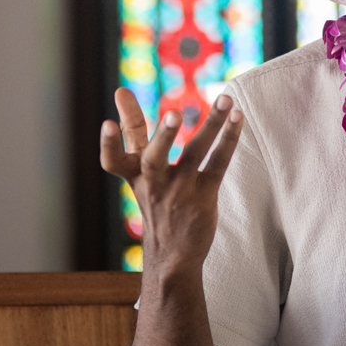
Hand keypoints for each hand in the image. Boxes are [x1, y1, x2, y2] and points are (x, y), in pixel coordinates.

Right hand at [100, 88, 242, 279]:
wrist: (172, 255)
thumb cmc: (154, 199)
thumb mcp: (137, 169)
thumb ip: (132, 131)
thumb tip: (119, 90)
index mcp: (133, 176)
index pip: (114, 160)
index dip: (109, 143)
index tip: (107, 123)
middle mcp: (153, 183)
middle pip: (153, 158)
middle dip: (163, 135)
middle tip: (173, 114)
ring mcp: (180, 190)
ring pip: (195, 153)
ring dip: (212, 124)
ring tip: (226, 99)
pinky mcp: (204, 195)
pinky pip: (218, 163)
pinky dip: (229, 139)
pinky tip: (238, 118)